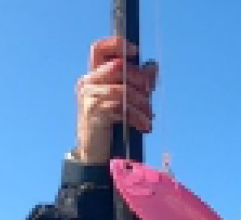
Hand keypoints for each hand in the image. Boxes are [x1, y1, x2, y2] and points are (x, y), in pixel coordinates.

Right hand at [73, 36, 158, 163]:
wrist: (95, 153)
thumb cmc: (112, 125)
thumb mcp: (128, 100)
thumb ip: (138, 83)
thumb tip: (153, 66)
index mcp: (94, 76)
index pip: (98, 49)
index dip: (116, 44)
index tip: (135, 52)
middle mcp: (87, 83)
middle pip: (118, 67)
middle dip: (140, 79)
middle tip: (150, 95)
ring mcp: (88, 98)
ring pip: (122, 89)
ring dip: (141, 103)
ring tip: (149, 117)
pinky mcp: (93, 113)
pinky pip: (120, 108)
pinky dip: (137, 117)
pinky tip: (144, 126)